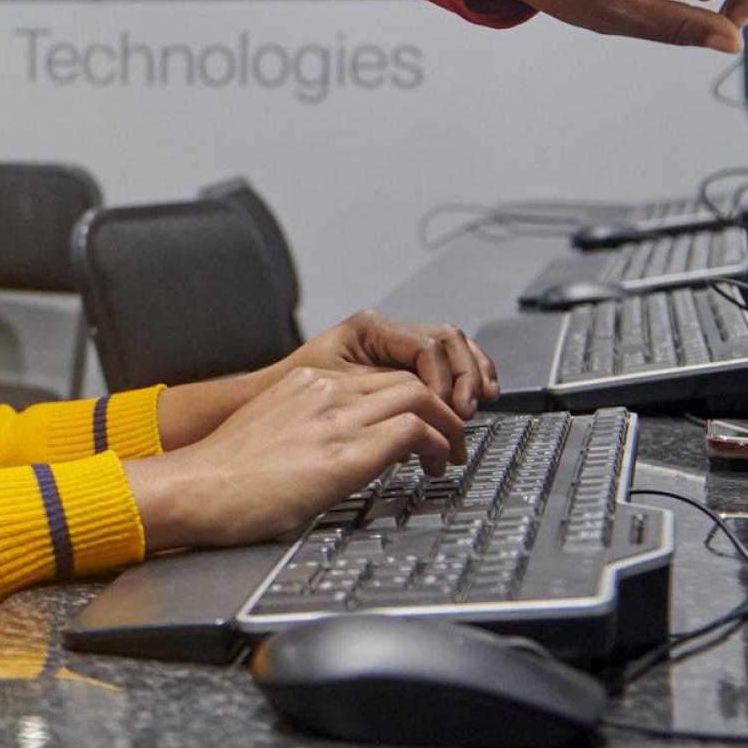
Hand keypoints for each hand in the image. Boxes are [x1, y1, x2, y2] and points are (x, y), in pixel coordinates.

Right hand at [125, 367, 465, 548]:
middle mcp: (324, 390)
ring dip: (448, 425)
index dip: (412, 399)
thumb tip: (330, 458)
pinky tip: (435, 467)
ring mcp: (336, 417)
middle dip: (441, 408)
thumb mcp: (271, 435)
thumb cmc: (223, 477)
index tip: (423, 426)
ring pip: (418, 395)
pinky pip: (413, 429)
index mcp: (305, 384)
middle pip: (406, 379)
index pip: (379, 376)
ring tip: (452, 454)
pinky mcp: (346, 452)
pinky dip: (436, 443)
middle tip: (452, 440)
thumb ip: (306, 432)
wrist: (196, 487)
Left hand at [287, 311, 497, 415]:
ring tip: (479, 403)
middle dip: (465, 377)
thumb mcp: (338, 394)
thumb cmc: (292, 397)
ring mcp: (395, 346)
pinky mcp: (400, 366)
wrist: (268, 402)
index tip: (447, 413)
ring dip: (472, 375)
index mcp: (370, 329)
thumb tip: (423, 418)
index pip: (428, 347)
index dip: (444, 382)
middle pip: (448, 340)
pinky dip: (463, 379)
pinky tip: (475, 399)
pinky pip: (443, 364)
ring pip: (452, 349)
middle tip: (465, 412)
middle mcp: (386, 332)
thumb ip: (383, 398)